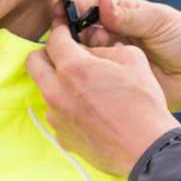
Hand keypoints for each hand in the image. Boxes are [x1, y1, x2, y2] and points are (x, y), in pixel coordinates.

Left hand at [25, 25, 178, 176]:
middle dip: (47, 54)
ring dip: (58, 84)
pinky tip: (89, 113)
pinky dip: (67, 109)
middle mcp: (57, 92)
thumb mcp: (132, 60)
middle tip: (66, 57)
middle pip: (34, 62)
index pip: (53, 39)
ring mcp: (57, 117)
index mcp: (74, 68)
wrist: (147, 149)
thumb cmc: (143, 105)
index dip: (61, 31)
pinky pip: (57, 114)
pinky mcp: (62, 137)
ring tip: (84, 90)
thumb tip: (90, 50)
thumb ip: (104, 49)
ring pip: (45, 90)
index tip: (66, 32)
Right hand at [73, 0, 180, 130]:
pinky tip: (90, 74)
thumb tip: (102, 2)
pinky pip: (100, 78)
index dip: (77, 9)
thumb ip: (130, 16)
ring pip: (88, 54)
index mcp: (125, 15)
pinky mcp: (121, 82)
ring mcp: (117, 59)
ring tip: (92, 53)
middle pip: (84, 31)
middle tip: (84, 35)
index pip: (92, 7)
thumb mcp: (160, 22)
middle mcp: (117, 35)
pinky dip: (91, 75)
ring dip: (83, 53)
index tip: (66, 11)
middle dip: (77, 31)